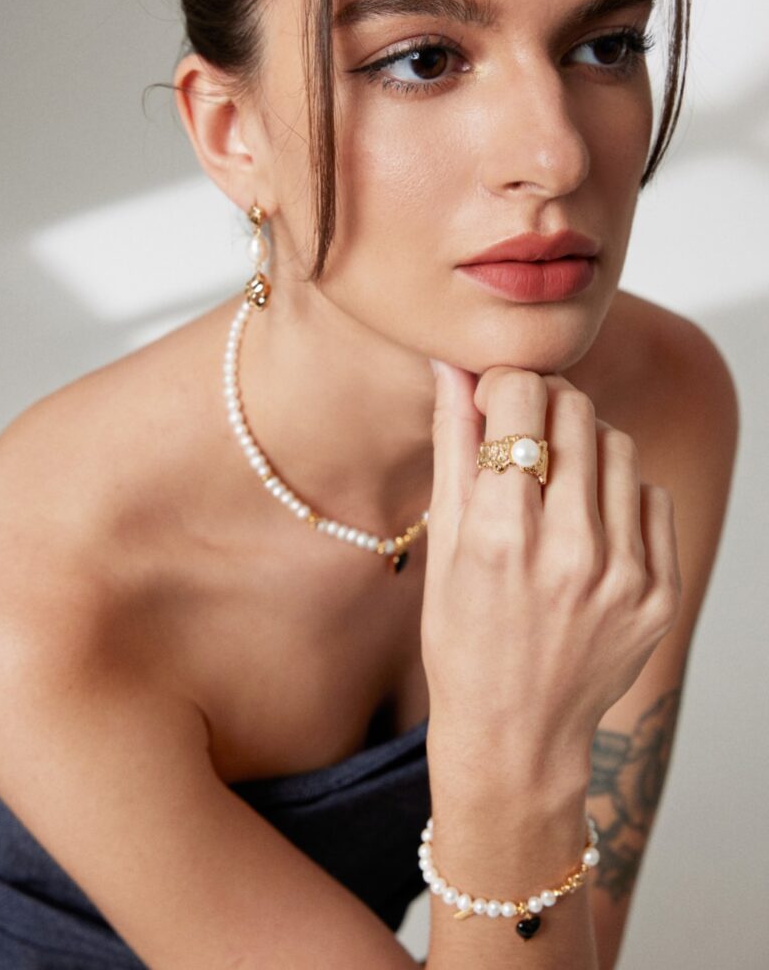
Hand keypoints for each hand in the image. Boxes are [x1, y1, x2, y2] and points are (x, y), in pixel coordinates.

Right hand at [421, 361, 681, 781]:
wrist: (515, 735)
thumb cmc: (462, 639)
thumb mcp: (443, 543)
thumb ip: (453, 446)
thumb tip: (452, 367)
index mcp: (499, 533)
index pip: (521, 396)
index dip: (504, 383)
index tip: (496, 398)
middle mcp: (568, 549)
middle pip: (576, 409)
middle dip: (545, 405)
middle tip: (526, 436)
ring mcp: (622, 573)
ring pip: (618, 444)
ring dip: (585, 446)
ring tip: (558, 485)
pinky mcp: (659, 592)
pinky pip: (651, 496)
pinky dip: (618, 496)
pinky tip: (588, 528)